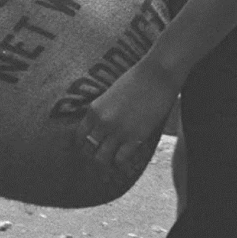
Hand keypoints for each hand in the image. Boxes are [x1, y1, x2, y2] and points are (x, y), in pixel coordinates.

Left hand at [80, 57, 178, 171]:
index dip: (83, 145)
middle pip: (88, 150)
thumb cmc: (136, 80)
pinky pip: (121, 159)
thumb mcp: (110, 95)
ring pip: (102, 159)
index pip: (79, 136)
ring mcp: (118, 131)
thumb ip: (103, 112)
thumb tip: (101, 128)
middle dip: (93, 156)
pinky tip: (125, 160)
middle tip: (100, 159)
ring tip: (111, 163)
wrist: (157, 75)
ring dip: (106, 162)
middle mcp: (102, 122)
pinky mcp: (135, 137)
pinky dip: (121, 162)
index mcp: (94, 110)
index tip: (90, 149)